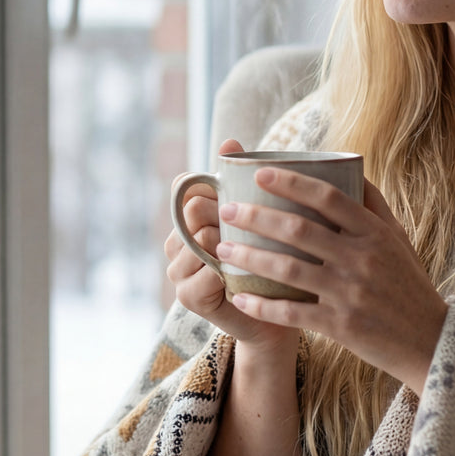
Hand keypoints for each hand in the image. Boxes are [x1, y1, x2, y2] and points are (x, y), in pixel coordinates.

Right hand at [164, 139, 296, 358]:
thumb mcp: (260, 219)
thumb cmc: (271, 260)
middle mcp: (176, 243)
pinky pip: (204, 274)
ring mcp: (178, 271)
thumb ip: (243, 182)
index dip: (213, 188)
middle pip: (193, 209)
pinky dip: (227, 274)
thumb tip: (229, 139)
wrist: (278, 315)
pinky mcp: (188, 298)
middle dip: (225, 215)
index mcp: (189, 220)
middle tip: (253, 230)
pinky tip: (244, 277)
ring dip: (229, 245)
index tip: (241, 198)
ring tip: (252, 254)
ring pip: (199, 240)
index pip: (186, 187)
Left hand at [216, 168, 447, 393]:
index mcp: (374, 232)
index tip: (259, 173)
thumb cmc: (409, 284)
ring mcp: (350, 293)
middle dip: (255, 217)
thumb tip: (352, 169)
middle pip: (298, 229)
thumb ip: (375, 205)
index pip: (328, 197)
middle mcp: (362, 258)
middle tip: (226, 210)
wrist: (429, 340)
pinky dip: (263, 304)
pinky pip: (292, 312)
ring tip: (222, 248)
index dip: (291, 182)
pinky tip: (240, 297)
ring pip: (287, 268)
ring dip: (249, 256)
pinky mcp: (341, 326)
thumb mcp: (399, 239)